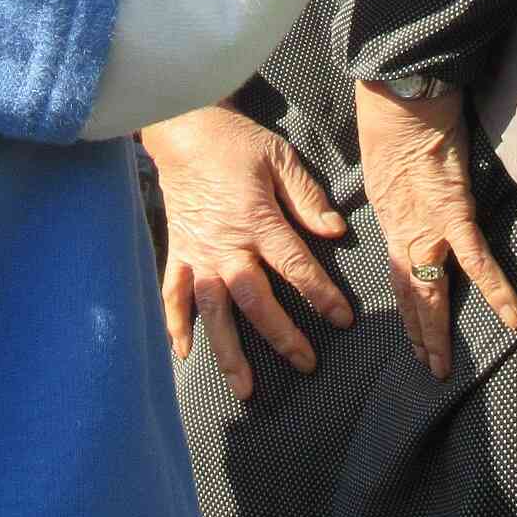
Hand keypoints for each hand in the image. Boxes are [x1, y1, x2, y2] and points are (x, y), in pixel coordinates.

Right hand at [140, 102, 353, 401]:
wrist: (183, 128)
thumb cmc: (236, 142)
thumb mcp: (280, 158)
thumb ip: (308, 198)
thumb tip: (336, 231)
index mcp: (258, 221)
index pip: (296, 266)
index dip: (321, 295)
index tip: (343, 320)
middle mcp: (227, 245)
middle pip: (255, 301)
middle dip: (281, 336)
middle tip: (306, 365)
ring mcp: (198, 253)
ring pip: (214, 310)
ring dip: (228, 351)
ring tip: (244, 388)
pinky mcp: (178, 251)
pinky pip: (173, 294)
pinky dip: (174, 325)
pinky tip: (183, 355)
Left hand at [355, 81, 516, 380]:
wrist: (401, 90)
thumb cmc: (394, 114)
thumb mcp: (388, 159)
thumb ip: (399, 186)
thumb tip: (409, 194)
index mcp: (391, 218)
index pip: (398, 275)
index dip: (406, 310)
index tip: (412, 339)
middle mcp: (404, 229)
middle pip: (411, 292)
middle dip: (419, 333)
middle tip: (429, 368)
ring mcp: (427, 223)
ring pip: (430, 288)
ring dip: (437, 329)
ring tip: (442, 365)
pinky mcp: (452, 208)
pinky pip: (476, 256)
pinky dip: (494, 287)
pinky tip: (511, 315)